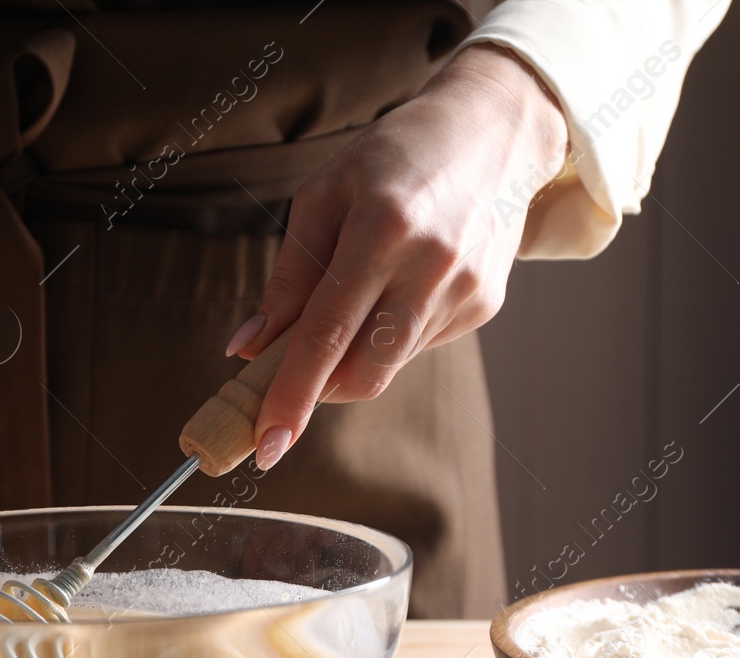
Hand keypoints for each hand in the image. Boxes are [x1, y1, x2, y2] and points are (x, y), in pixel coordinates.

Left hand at [226, 44, 567, 468]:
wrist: (493, 132)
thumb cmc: (393, 157)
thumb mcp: (324, 196)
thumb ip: (288, 279)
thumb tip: (246, 348)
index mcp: (384, 229)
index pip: (327, 334)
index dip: (292, 395)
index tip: (266, 443)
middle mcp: (432, 266)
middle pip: (363, 371)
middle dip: (318, 392)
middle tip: (284, 387)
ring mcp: (466, 291)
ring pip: (388, 365)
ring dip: (352, 357)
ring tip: (353, 297)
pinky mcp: (485, 306)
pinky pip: (417, 346)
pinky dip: (388, 336)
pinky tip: (397, 286)